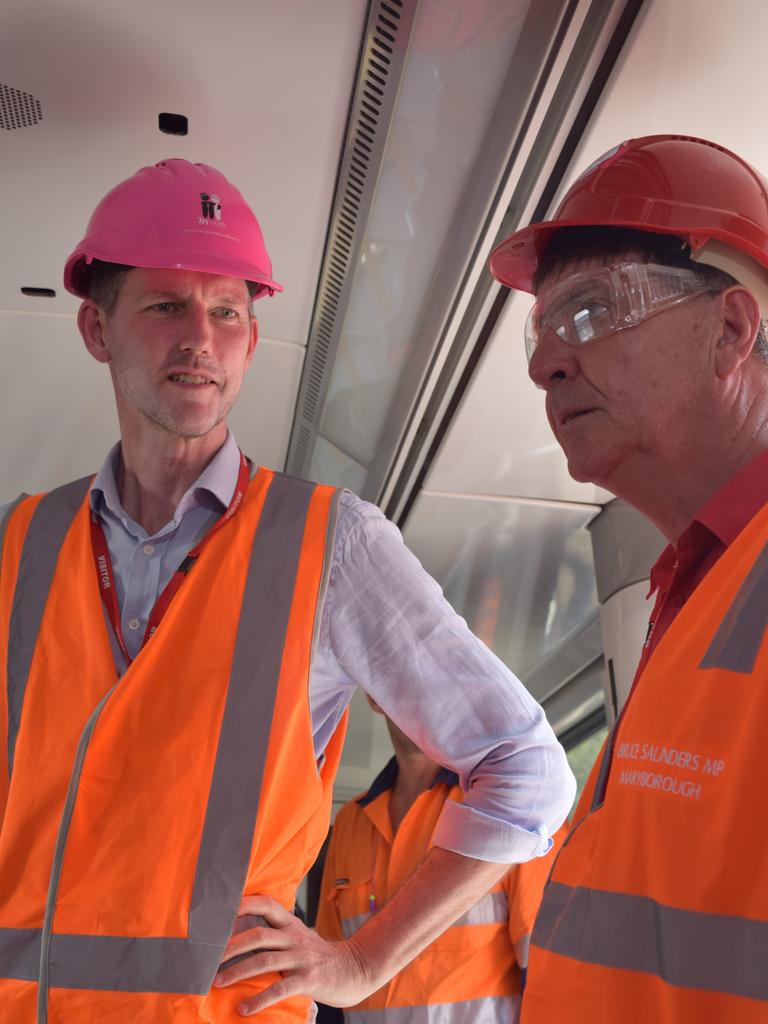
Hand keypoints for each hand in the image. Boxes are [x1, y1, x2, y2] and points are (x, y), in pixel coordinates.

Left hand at [213, 894, 372, 1015]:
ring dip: (237, 971)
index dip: (243, 905)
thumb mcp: (297, 937)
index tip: (220, 913)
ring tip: (217, 981)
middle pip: (259, 934)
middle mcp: (295, 936)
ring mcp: (302, 957)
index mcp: (291, 923)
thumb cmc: (316, 955)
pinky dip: (259, 1000)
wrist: (353, 969)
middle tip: (208, 957)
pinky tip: (243, 1008)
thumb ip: (274, 934)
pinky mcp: (308, 979)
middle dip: (231, 945)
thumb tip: (235, 936)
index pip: (266, 904)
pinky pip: (279, 989)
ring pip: (265, 960)